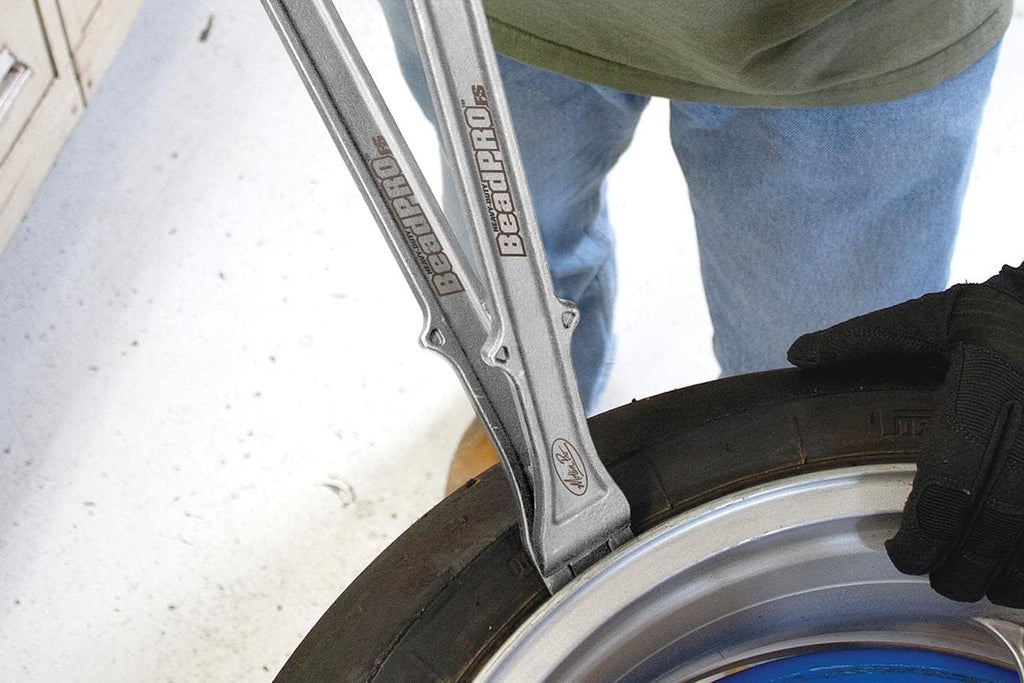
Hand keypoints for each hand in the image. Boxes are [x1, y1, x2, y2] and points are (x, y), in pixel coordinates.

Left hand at [788, 264, 1023, 605]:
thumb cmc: (993, 314)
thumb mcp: (929, 316)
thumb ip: (864, 338)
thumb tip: (796, 356)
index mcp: (986, 382)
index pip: (952, 474)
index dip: (925, 527)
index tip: (898, 550)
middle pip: (999, 517)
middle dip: (961, 563)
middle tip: (930, 578)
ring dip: (1005, 573)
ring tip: (971, 584)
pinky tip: (1012, 576)